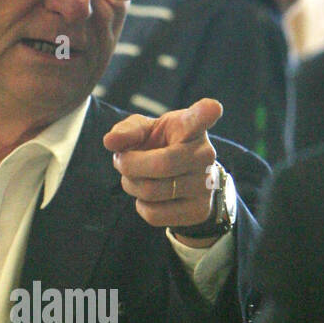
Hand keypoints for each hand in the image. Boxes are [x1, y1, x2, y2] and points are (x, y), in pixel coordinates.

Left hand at [104, 97, 223, 245]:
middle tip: (121, 161)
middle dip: (129, 165)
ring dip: (131, 185)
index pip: (200, 119)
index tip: (213, 108)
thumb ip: (128, 130)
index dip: (206, 113)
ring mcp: (205, 185)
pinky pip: (154, 214)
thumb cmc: (162, 146)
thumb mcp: (146, 131)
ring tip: (136, 177)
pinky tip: (149, 197)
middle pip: (161, 165)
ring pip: (151, 191)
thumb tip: (110, 141)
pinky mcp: (198, 211)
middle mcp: (204, 155)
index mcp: (191, 127)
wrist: (186, 179)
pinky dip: (141, 206)